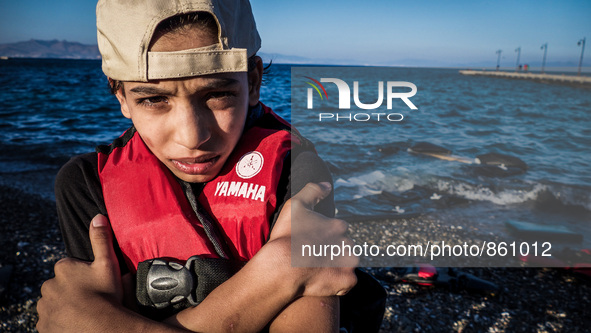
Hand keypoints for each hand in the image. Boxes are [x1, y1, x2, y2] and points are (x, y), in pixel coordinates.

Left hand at [37, 214, 122, 331]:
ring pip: (55, 303)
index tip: (95, 284)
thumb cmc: (106, 296)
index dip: (84, 276)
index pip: (70, 268)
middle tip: (92, 298)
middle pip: (61, 285)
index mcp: (63, 268)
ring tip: (85, 312)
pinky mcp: (44, 325)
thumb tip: (97, 217)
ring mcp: (45, 307)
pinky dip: (61, 321)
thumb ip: (101, 239)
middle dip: (73, 290)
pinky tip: (77, 322)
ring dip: (66, 306)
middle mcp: (48, 286)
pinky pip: (52, 320)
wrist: (100, 328)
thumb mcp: (107, 264)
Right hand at [269, 182, 357, 296]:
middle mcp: (348, 243)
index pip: (337, 229)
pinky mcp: (347, 281)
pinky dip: (339, 283)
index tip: (311, 242)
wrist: (282, 267)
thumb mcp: (295, 205)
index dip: (323, 236)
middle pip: (343, 246)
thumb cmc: (286, 236)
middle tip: (313, 257)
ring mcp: (349, 263)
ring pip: (347, 263)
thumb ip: (313, 191)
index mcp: (338, 226)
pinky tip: (324, 280)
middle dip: (332, 250)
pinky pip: (347, 282)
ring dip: (337, 266)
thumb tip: (328, 185)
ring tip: (318, 270)